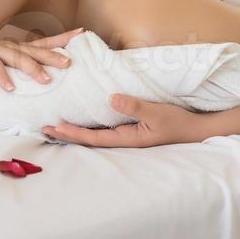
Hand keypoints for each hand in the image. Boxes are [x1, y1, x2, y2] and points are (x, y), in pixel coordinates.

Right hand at [0, 27, 83, 91]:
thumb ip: (18, 66)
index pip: (43, 41)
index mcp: (16, 46)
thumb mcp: (2, 62)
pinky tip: (11, 88)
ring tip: (46, 80)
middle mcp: (9, 45)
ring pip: (17, 58)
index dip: (62, 38)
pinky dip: (3, 77)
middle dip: (53, 56)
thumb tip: (40, 75)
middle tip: (70, 63)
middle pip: (35, 50)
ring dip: (32, 69)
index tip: (82, 33)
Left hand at [42, 94, 204, 148]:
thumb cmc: (177, 122)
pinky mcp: (131, 130)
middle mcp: (124, 140)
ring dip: (74, 132)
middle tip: (44, 129)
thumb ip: (134, 106)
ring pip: (95, 136)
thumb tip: (110, 98)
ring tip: (55, 127)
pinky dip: (88, 127)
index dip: (73, 133)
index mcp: (128, 138)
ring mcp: (127, 136)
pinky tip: (81, 122)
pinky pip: (104, 130)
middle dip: (67, 134)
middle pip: (89, 140)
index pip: (93, 137)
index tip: (55, 127)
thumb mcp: (156, 112)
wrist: (195, 130)